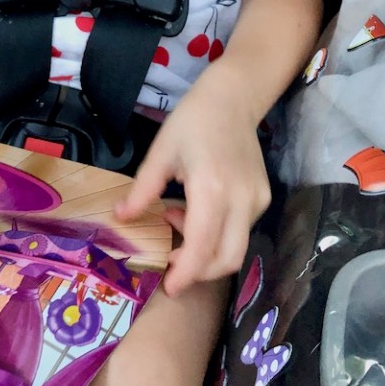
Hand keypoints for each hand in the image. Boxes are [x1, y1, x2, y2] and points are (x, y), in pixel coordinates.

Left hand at [113, 98, 270, 296]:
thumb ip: (142, 190)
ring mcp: (257, 200)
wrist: (232, 98)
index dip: (186, 272)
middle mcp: (241, 199)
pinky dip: (216, 233)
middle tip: (170, 261)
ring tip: (175, 217)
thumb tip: (121, 218)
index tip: (169, 286)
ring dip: (205, 250)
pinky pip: (240, 230)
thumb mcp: (160, 152)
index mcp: (212, 188)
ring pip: (235, 247)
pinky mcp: (263, 197)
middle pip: (227, 259)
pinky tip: (195, 209)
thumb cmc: (191, 121)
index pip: (202, 247)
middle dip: (198, 271)